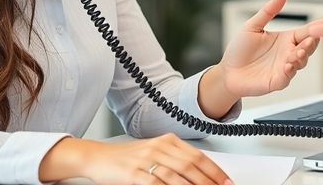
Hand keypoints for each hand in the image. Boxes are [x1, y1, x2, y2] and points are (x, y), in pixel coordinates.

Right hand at [40, 134, 232, 184]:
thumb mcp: (154, 152)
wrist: (97, 157)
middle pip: (191, 166)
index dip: (215, 171)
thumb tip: (198, 173)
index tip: (226, 182)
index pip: (198, 156)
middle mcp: (159, 148)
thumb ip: (175, 160)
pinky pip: (157, 184)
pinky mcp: (134, 173)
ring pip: (177, 176)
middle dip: (210, 181)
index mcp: (167, 141)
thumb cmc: (126, 158)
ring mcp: (146, 160)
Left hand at [218, 0, 322, 97]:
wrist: (228, 72)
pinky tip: (287, 64)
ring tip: (297, 52)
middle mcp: (289, 53)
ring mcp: (286, 68)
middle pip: (309, 46)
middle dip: (313, 42)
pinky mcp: (278, 81)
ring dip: (302, 55)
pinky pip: (288, 76)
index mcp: (287, 38)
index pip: (310, 30)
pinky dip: (290, 70)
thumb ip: (269, 11)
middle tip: (312, 38)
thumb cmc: (239, 50)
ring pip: (302, 61)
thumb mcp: (253, 26)